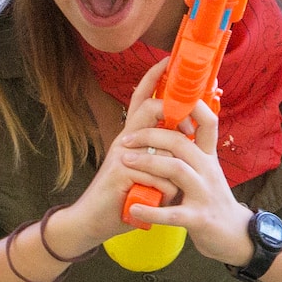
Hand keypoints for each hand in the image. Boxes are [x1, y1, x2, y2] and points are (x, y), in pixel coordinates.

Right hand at [38, 58, 185, 253]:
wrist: (93, 222)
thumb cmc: (124, 197)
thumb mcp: (142, 171)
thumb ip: (157, 153)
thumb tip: (185, 136)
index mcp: (132, 137)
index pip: (141, 99)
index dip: (153, 78)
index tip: (168, 60)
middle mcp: (125, 140)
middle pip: (151, 108)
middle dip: (173, 114)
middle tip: (188, 135)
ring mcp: (121, 154)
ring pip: (163, 148)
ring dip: (172, 177)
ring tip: (167, 195)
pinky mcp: (120, 172)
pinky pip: (157, 176)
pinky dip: (164, 194)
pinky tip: (154, 204)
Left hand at [117, 102, 257, 265]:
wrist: (235, 236)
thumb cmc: (212, 201)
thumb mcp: (206, 171)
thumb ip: (192, 151)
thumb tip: (174, 125)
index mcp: (208, 157)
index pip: (207, 122)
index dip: (191, 105)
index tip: (165, 94)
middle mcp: (208, 170)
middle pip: (180, 142)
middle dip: (150, 135)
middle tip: (125, 139)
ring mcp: (204, 193)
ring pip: (176, 169)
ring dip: (147, 162)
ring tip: (124, 161)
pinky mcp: (199, 218)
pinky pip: (172, 213)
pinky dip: (151, 211)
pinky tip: (133, 208)